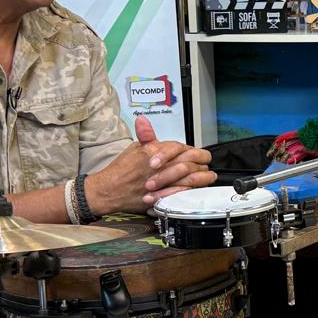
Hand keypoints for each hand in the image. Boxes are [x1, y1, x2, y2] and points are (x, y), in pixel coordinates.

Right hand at [89, 116, 214, 213]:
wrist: (108, 189)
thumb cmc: (121, 170)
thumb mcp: (134, 148)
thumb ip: (146, 137)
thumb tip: (144, 121)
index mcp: (154, 152)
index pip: (181, 147)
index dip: (193, 151)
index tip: (198, 154)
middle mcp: (159, 166)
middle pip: (190, 162)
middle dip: (202, 163)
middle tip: (207, 164)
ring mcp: (161, 182)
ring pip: (189, 178)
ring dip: (202, 177)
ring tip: (209, 176)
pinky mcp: (159, 196)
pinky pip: (179, 192)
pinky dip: (190, 190)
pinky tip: (197, 189)